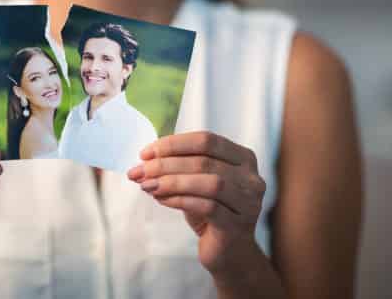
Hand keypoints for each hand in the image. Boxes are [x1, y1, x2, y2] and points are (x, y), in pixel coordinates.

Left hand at [127, 131, 265, 275]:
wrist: (229, 252)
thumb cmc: (211, 210)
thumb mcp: (197, 181)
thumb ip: (180, 165)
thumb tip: (146, 159)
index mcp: (243, 158)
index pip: (207, 140)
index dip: (173, 144)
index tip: (145, 153)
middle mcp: (251, 178)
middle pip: (204, 161)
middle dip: (165, 164)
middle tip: (139, 171)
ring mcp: (248, 202)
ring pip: (209, 183)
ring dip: (172, 182)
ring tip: (147, 185)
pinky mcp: (237, 225)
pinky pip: (207, 207)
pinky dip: (179, 200)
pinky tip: (161, 200)